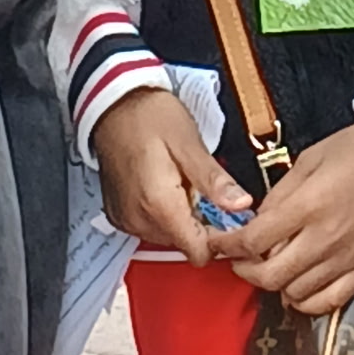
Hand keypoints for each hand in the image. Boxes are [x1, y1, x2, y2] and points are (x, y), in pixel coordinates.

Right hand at [91, 88, 251, 265]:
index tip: (228, 215)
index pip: (196, 251)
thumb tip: (241, 205)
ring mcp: (126, 219)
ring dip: (182, 216)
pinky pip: (150, 227)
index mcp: (159, 204)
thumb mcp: (189, 142)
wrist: (112, 104)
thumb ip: (214, 179)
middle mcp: (138, 219)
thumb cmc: (149, 116)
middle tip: (205, 186)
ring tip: (184, 181)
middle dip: (201, 221)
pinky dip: (164, 212)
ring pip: (168, 237)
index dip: (218, 237)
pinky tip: (167, 184)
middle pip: (183, 243)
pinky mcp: (119, 215)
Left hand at [209, 121, 353, 314]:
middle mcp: (325, 239)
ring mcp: (347, 259)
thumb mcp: (310, 159)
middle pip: (270, 276)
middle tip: (240, 258)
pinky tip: (298, 286)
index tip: (219, 242)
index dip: (229, 245)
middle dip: (245, 270)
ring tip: (272, 266)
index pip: (255, 241)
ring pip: (295, 293)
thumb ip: (281, 193)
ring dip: (275, 284)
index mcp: (308, 206)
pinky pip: (328, 302)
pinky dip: (306, 301)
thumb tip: (258, 221)